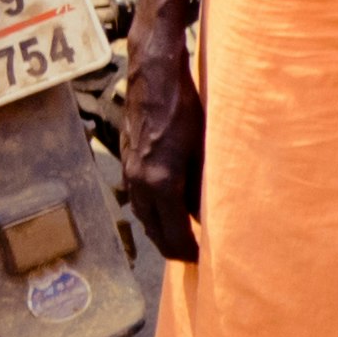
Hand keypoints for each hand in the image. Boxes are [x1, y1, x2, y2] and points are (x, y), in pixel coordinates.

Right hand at [119, 20, 203, 262]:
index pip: (172, 235)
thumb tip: (211, 212)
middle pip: (153, 230)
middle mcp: (139, 182)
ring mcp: (129, 170)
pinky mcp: (126, 158)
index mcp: (161, 183)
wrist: (154, 74)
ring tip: (182, 234)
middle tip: (194, 254)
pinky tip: (169, 204)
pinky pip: (139, 196)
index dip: (189, 253)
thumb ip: (205, 185)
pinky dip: (153, 209)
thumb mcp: (206, 149)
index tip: (205, 262)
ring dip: (161, 228)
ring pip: (144, 214)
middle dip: (172, 246)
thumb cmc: (187, 107)